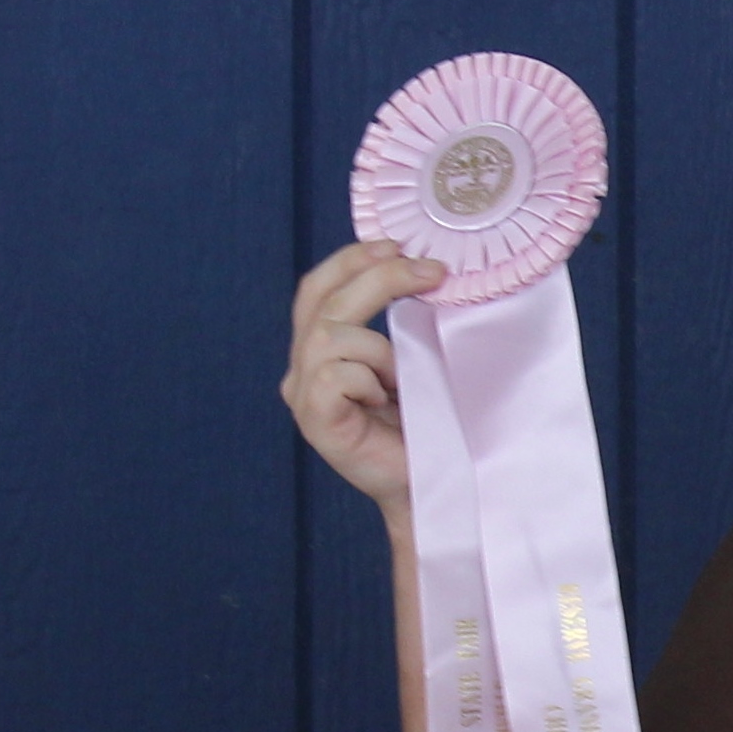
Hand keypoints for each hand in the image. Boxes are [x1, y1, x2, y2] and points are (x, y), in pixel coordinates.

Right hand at [280, 237, 449, 509]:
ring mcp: (303, 396)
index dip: (352, 260)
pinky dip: (369, 381)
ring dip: (380, 351)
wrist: (430, 487)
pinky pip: (336, 374)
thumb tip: (418, 269)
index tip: (396, 244)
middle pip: (324, 301)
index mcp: (318, 352)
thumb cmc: (423, 429)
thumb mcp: (410, 366)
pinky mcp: (314, 420)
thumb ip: (396, 327)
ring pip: (331, 336)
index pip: (317, 289)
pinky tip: (384, 404)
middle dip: (379, 278)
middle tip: (431, 274)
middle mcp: (302, 370)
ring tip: (400, 383)